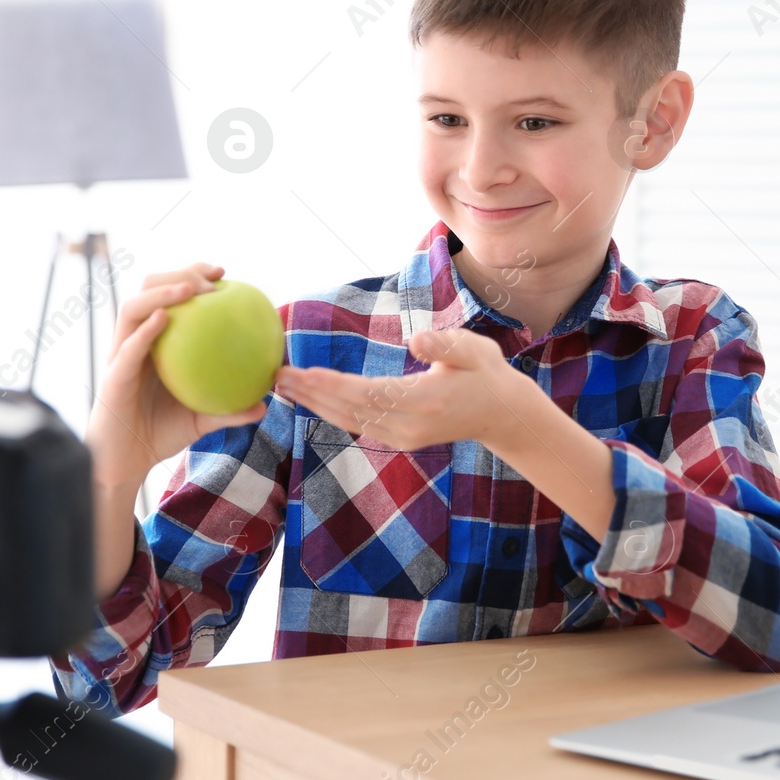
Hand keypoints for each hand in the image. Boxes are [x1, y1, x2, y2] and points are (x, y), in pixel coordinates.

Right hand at [85, 262, 268, 487]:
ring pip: (132, 309)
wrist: (127, 463)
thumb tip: (264, 405)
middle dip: (179, 273)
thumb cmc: (160, 435)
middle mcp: (134, 342)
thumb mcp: (201, 420)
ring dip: (161, 292)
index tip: (223, 274)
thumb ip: (229, 410)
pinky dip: (145, 330)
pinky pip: (128, 348)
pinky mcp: (112, 376)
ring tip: (190, 288)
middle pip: (148, 290)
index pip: (169, 297)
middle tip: (213, 276)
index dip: (192, 277)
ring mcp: (119, 356)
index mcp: (154, 344)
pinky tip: (164, 318)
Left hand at [272, 327, 525, 451]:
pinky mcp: (400, 439)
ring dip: (315, 403)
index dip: (332, 384)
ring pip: (349, 420)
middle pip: (349, 410)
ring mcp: (403, 437)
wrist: (503, 415)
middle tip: (276, 377)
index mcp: (424, 402)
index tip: (302, 373)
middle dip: (311, 393)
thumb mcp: (474, 351)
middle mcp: (409, 425)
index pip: (367, 394)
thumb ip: (445, 346)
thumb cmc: (486, 374)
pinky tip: (312, 399)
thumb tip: (416, 340)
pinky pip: (358, 425)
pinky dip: (331, 411)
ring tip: (284, 387)